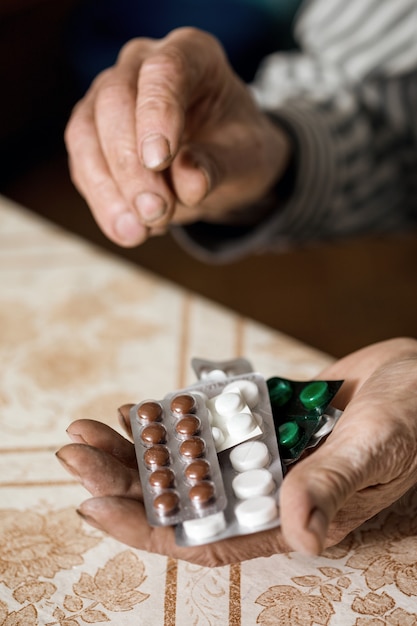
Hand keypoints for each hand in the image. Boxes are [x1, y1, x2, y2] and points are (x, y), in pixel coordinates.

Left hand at [56, 337, 416, 564]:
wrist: (416, 377)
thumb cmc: (411, 417)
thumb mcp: (377, 446)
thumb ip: (334, 484)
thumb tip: (297, 531)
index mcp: (293, 515)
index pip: (208, 534)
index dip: (150, 526)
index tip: (96, 505)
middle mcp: (267, 489)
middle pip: (183, 496)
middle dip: (126, 479)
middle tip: (75, 453)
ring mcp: (260, 454)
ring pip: (186, 462)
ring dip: (138, 448)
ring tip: (89, 430)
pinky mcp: (259, 421)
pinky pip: (205, 427)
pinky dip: (171, 420)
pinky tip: (137, 411)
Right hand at [64, 27, 290, 246]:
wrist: (224, 162)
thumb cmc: (238, 149)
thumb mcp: (247, 159)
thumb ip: (220, 166)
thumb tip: (188, 182)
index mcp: (192, 55)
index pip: (164, 71)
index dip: (157, 113)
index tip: (159, 161)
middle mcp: (142, 65)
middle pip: (115, 102)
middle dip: (131, 165)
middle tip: (156, 212)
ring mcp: (110, 97)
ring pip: (86, 134)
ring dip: (108, 189)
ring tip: (136, 232)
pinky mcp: (93, 134)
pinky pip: (83, 165)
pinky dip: (103, 201)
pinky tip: (128, 229)